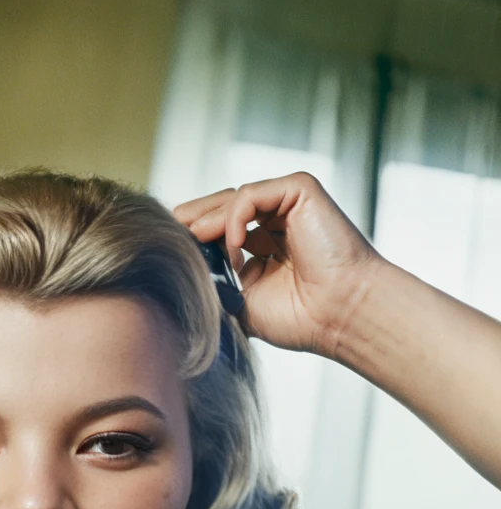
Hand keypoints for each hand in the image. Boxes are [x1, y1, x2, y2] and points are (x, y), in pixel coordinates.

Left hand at [173, 172, 385, 356]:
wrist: (339, 316)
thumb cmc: (300, 318)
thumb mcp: (241, 303)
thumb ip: (215, 285)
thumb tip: (181, 276)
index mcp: (265, 247)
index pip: (219, 230)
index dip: (193, 236)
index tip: (169, 250)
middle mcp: (277, 222)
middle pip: (221, 208)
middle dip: (192, 222)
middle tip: (169, 236)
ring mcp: (289, 205)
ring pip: (233, 199)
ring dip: (210, 222)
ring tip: (199, 247)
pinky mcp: (301, 190)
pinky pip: (252, 194)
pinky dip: (235, 216)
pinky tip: (234, 246)